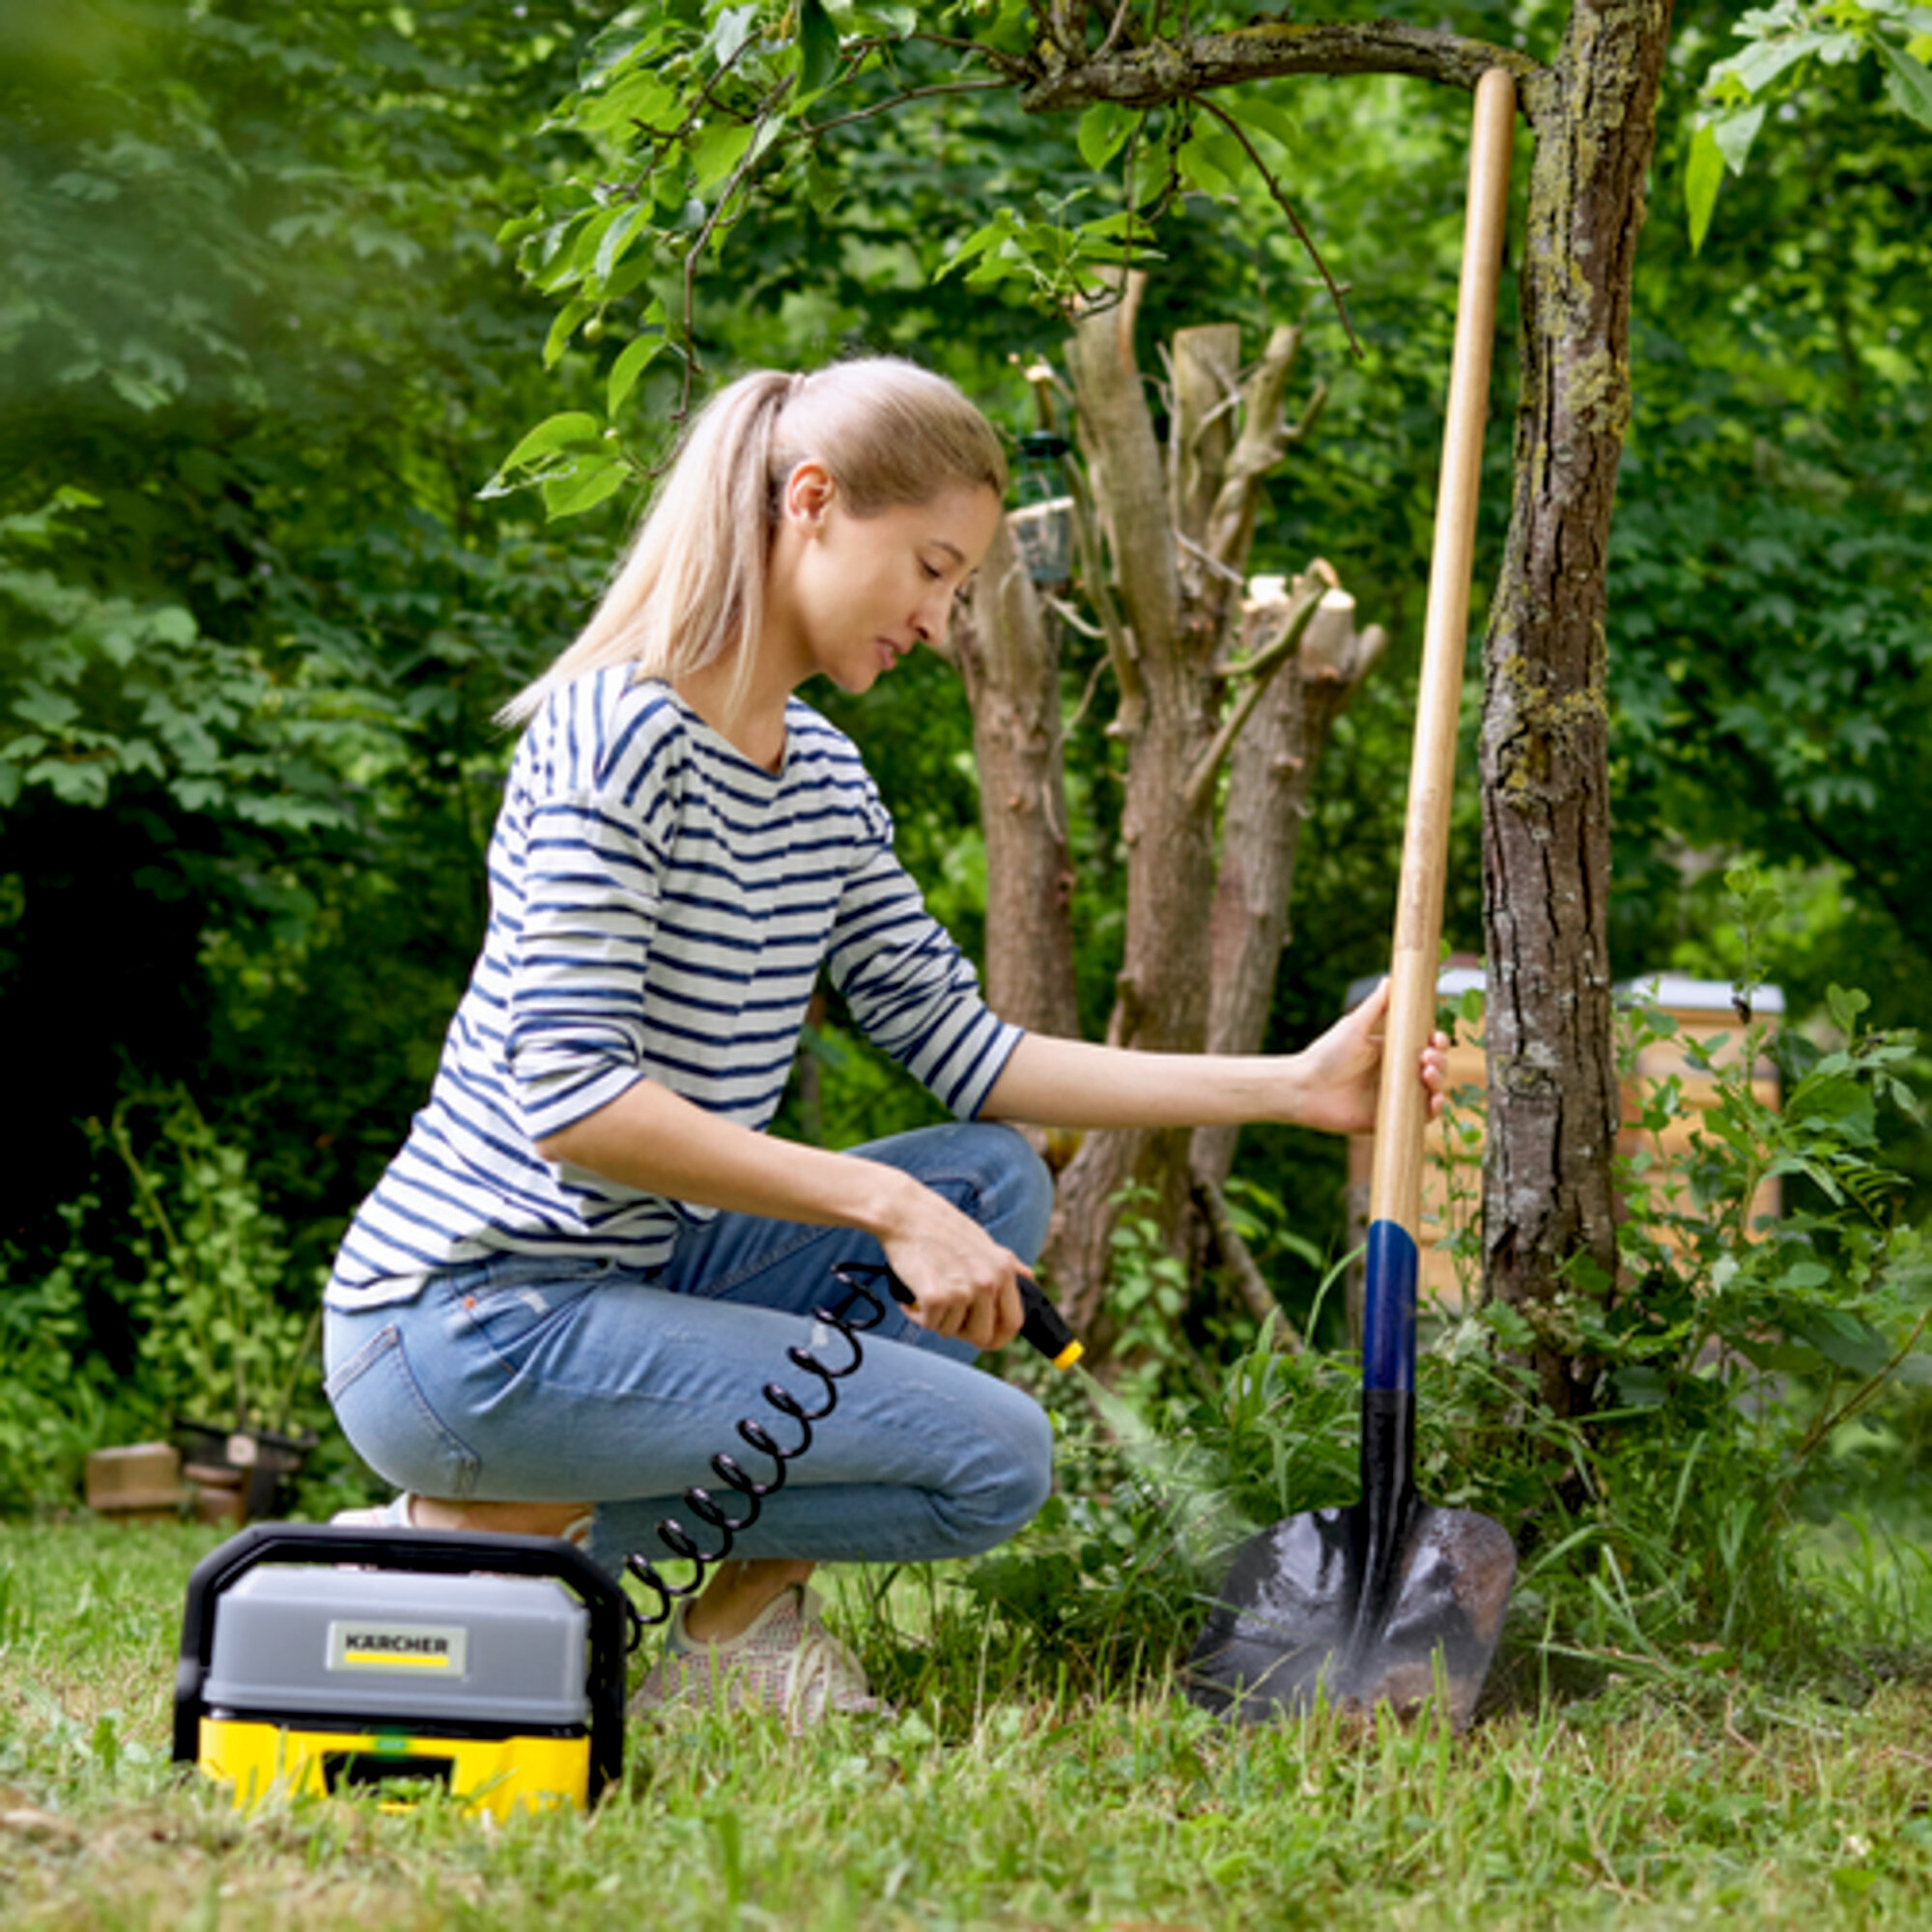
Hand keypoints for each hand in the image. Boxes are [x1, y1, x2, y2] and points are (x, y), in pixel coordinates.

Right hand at [875, 1176, 1028, 1351]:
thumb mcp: (984, 1241)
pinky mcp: (935, 1297)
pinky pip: (928, 1324)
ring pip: (950, 1331)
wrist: (906, 1214)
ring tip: (927, 1292)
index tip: (984, 1338)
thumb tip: (1029, 1275)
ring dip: (936, 1318)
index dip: (998, 1337)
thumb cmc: (942, 1226)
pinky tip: (912, 1296)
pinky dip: (917, 1315)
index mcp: (1003, 1270)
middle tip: (946, 1315)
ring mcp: (962, 1291)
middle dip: (962, 1333)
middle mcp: (988, 1282)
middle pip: (982, 1336)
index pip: (1013, 1322)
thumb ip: (1008, 1263)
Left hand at [1287, 978, 1449, 1136]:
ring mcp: (1394, 1097)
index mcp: (1391, 1052)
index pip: (1425, 1046)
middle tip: (1427, 1057)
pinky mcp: (1389, 1118)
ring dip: (1439, 1082)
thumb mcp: (1354, 1026)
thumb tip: (1391, 978)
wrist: (1303, 1088)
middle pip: (1434, 1068)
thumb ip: (1375, 1004)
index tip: (1436, 1037)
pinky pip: (1419, 1119)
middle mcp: (1396, 1075)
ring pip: (1431, 1092)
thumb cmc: (1325, 1054)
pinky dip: (1433, 1111)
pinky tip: (1435, 1100)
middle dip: (1440, 1061)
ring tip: (1427, 1073)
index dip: (1437, 1043)